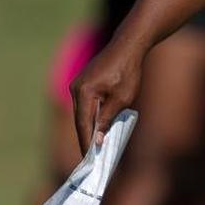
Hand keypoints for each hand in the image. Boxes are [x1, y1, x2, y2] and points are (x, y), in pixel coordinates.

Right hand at [70, 38, 145, 153]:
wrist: (128, 45)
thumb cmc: (129, 71)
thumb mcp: (122, 98)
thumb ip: (107, 119)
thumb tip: (97, 139)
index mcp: (83, 92)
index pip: (83, 124)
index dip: (86, 142)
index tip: (89, 159)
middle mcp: (76, 88)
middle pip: (80, 120)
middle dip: (86, 138)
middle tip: (91, 158)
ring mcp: (78, 84)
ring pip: (82, 112)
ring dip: (89, 127)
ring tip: (94, 146)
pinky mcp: (83, 82)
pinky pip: (85, 104)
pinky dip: (91, 116)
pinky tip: (97, 126)